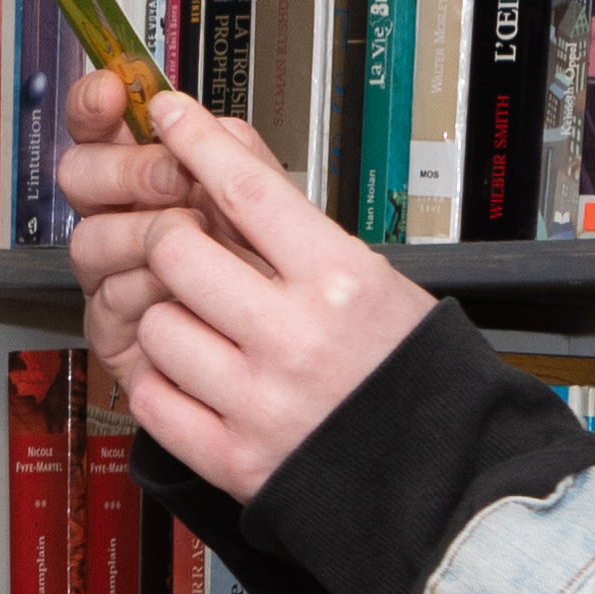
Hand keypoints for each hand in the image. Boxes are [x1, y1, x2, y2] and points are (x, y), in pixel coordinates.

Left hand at [59, 69, 436, 500]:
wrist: (441, 479)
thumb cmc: (407, 373)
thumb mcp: (373, 278)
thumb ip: (292, 218)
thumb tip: (229, 143)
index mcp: (341, 283)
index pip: (246, 189)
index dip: (196, 140)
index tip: (170, 114)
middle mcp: (296, 339)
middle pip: (178, 251)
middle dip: (172, 239)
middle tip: (188, 247)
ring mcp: (259, 402)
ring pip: (157, 324)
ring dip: (169, 318)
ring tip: (208, 329)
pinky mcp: (232, 458)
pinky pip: (153, 398)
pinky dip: (162, 382)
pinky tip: (195, 377)